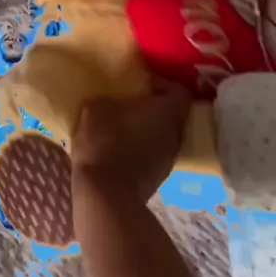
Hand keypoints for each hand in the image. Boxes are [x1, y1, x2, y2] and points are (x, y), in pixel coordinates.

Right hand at [72, 79, 190, 201]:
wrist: (105, 192)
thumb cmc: (105, 141)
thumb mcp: (96, 108)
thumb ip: (108, 99)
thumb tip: (108, 101)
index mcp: (168, 112)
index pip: (180, 91)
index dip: (163, 84)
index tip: (143, 84)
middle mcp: (176, 135)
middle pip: (173, 116)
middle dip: (155, 109)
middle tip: (133, 105)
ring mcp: (170, 160)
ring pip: (164, 138)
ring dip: (148, 131)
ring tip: (124, 129)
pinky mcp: (158, 179)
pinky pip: (153, 156)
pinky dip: (142, 151)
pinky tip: (120, 151)